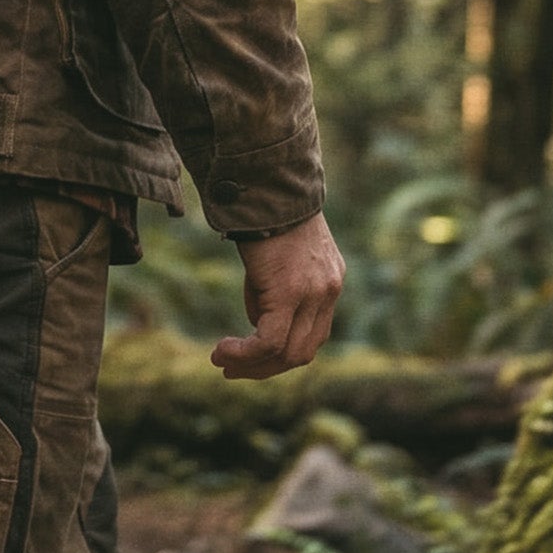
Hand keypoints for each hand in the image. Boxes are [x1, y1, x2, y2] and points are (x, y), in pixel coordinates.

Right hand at [210, 211, 343, 379]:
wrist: (266, 183)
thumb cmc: (264, 210)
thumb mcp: (276, 253)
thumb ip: (274, 287)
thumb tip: (257, 320)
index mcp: (330, 281)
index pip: (312, 334)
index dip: (282, 353)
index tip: (251, 357)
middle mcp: (329, 291)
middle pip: (303, 351)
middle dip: (266, 367)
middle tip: (231, 369)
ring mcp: (314, 294)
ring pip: (288, 352)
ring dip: (253, 364)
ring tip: (222, 361)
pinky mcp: (290, 293)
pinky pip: (269, 341)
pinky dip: (246, 353)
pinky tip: (223, 351)